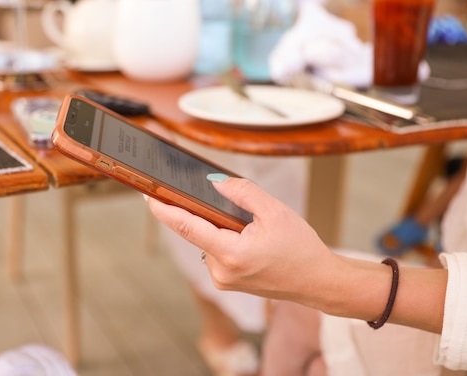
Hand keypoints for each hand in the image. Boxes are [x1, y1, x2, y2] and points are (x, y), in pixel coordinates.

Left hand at [146, 177, 339, 306]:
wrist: (318, 282)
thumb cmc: (301, 249)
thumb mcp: (275, 212)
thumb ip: (242, 193)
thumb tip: (215, 183)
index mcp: (231, 254)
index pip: (187, 226)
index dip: (164, 209)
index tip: (148, 194)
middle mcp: (221, 271)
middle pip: (198, 231)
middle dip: (206, 212)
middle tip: (227, 202)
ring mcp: (223, 280)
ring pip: (208, 241)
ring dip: (219, 227)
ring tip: (252, 227)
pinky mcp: (227, 282)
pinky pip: (216, 251)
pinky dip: (225, 238)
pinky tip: (248, 238)